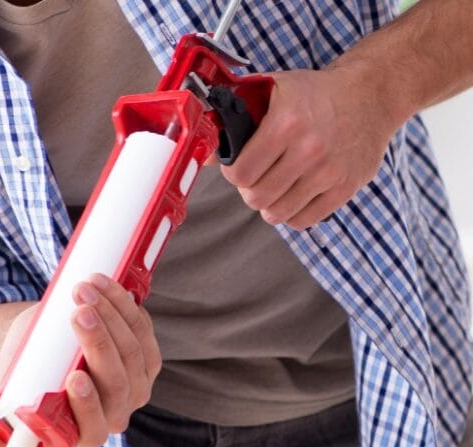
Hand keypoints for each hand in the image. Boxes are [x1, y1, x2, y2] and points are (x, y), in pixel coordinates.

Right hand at [0, 273, 160, 446]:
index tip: (73, 378)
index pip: (94, 426)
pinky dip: (124, 305)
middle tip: (78, 314)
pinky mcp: (146, 355)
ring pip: (134, 353)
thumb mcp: (8, 394)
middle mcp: (115, 412)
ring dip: (112, 316)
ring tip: (84, 289)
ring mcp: (136, 384)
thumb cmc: (24, 377)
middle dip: (99, 344)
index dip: (88, 405)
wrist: (43, 351)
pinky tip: (104, 285)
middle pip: (118, 383)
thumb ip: (0, 418)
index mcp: (83, 431)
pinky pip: (143, 330)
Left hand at [220, 67, 395, 229]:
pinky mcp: (347, 187)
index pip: (240, 173)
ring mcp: (330, 171)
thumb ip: (236, 117)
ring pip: (277, 213)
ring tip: (275, 186)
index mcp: (287, 122)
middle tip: (257, 176)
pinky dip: (293, 213)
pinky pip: (304, 221)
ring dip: (269, 203)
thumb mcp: (273, 90)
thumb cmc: (314, 94)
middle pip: (256, 197)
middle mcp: (310, 149)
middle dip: (249, 189)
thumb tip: (209, 154)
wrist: (371, 95)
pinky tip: (294, 193)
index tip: (238, 165)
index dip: (233, 172)